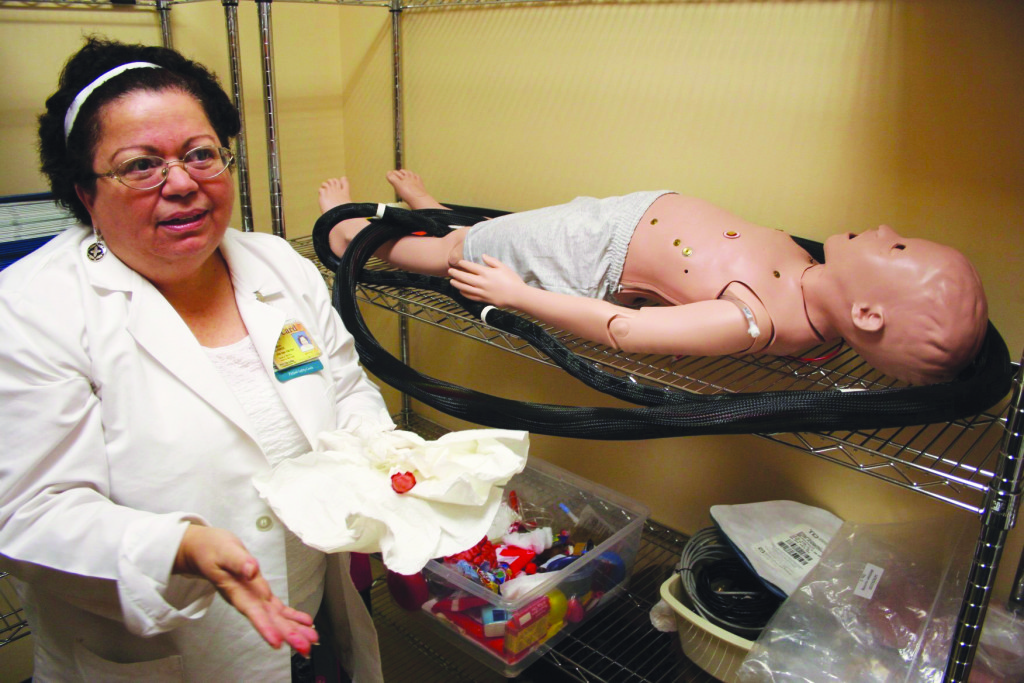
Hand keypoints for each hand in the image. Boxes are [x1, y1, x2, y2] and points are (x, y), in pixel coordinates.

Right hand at [174, 525, 317, 655]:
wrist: (204, 551)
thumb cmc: (212, 550)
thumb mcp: (224, 551)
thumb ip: (237, 561)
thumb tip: (251, 569)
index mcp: (237, 591)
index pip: (252, 612)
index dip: (265, 627)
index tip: (277, 642)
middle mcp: (247, 598)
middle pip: (269, 620)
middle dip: (288, 634)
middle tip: (306, 647)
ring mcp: (254, 597)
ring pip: (276, 617)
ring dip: (294, 629)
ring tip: (311, 639)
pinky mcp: (259, 592)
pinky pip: (277, 608)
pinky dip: (291, 615)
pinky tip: (304, 622)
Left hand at [449, 255, 525, 307]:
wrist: (517, 296)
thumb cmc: (512, 280)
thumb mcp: (503, 267)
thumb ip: (492, 261)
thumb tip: (482, 256)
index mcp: (487, 273)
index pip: (471, 267)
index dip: (463, 264)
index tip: (458, 262)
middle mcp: (482, 282)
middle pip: (465, 277)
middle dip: (456, 273)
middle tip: (450, 271)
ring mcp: (482, 292)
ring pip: (465, 288)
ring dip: (457, 284)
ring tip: (451, 281)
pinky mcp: (484, 299)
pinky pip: (471, 296)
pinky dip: (464, 294)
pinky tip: (460, 291)